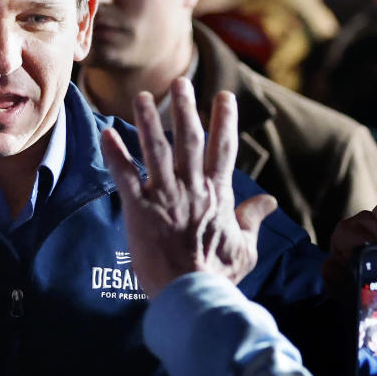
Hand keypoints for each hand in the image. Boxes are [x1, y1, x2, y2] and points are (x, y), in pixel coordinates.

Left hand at [101, 78, 276, 293]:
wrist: (192, 294)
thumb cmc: (218, 275)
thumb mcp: (245, 247)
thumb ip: (253, 219)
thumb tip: (270, 202)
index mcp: (218, 195)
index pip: (224, 149)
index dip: (224, 120)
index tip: (223, 96)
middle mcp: (193, 188)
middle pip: (190, 139)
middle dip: (185, 108)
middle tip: (181, 81)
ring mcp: (165, 196)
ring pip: (157, 149)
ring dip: (149, 120)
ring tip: (141, 96)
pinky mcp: (140, 209)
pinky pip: (125, 175)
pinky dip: (116, 153)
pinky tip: (106, 133)